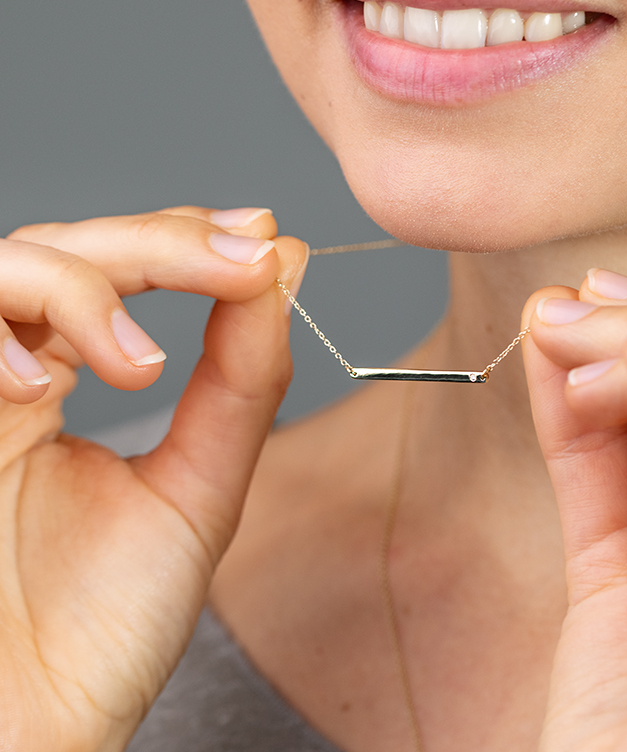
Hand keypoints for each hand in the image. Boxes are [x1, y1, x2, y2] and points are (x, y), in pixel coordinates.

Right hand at [0, 206, 307, 750]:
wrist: (36, 722)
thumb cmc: (104, 622)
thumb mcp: (201, 483)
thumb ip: (242, 375)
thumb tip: (288, 270)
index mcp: (72, 380)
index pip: (126, 267)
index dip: (191, 237)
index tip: (263, 234)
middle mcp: (14, 370)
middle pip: (74, 246)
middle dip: (163, 243)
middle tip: (243, 261)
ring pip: (7, 265)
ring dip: (84, 285)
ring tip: (141, 364)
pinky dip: (3, 331)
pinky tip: (46, 385)